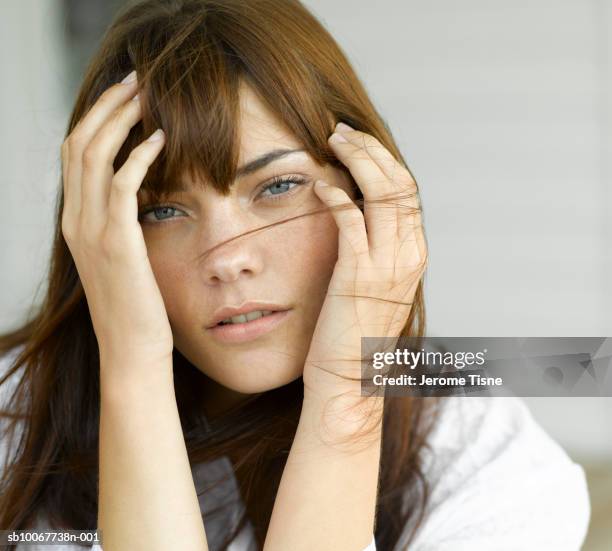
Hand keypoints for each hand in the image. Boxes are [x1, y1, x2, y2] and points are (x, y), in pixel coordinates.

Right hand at [61, 70, 172, 374]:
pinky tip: (163, 137)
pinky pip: (121, 183)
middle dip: (107, 104)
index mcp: (75, 221)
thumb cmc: (137, 305)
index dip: (98, 117)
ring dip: (121, 118)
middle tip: (137, 79)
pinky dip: (140, 154)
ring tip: (148, 94)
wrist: (132, 348)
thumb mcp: (121, 258)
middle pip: (79, 142)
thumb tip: (140, 194)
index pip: (75, 153)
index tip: (126, 95)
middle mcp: (75, 219)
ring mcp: (91, 230)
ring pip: (94, 154)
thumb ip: (120, 224)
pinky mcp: (116, 241)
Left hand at [304, 122, 427, 402]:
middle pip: (400, 182)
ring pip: (383, 193)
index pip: (407, 191)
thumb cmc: (352, 333)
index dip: (383, 160)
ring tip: (332, 141)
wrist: (349, 381)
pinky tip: (319, 185)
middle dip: (372, 149)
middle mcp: (408, 255)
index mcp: (413, 254)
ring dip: (358, 160)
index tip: (357, 142)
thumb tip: (355, 216)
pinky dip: (337, 197)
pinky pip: (351, 222)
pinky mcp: (358, 277)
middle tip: (342, 131)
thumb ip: (373, 251)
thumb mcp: (373, 287)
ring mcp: (387, 266)